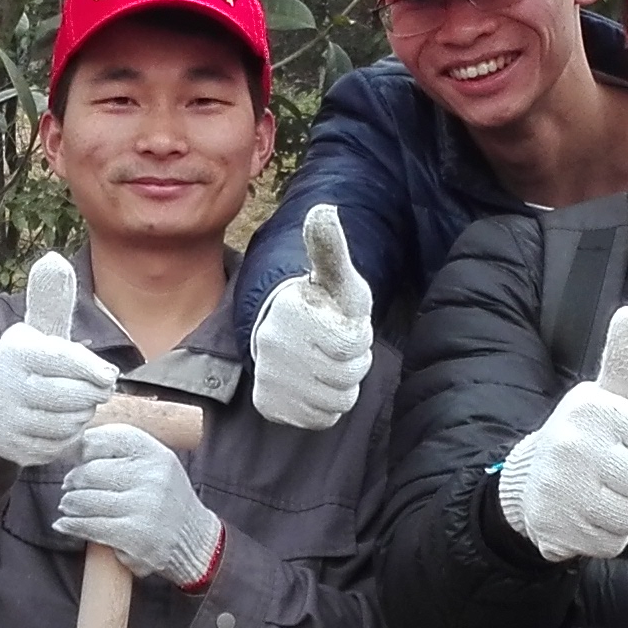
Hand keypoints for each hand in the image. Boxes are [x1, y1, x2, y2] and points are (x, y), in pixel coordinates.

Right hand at [0, 255, 116, 466]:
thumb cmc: (30, 361)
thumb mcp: (38, 328)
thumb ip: (51, 298)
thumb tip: (53, 259)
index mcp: (17, 351)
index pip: (66, 360)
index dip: (93, 369)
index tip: (108, 374)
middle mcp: (9, 385)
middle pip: (74, 396)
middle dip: (92, 394)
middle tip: (93, 388)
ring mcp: (11, 420)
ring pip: (70, 422)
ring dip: (82, 414)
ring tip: (74, 402)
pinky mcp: (18, 448)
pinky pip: (61, 445)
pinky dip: (68, 435)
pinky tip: (60, 421)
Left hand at [52, 418, 221, 585]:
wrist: (194, 540)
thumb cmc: (165, 498)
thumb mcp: (155, 465)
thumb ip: (123, 453)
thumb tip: (74, 446)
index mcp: (156, 454)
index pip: (106, 440)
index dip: (84, 448)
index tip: (75, 456)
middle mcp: (152, 478)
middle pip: (90, 472)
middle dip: (74, 480)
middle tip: (69, 486)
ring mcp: (143, 507)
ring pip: (85, 500)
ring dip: (70, 504)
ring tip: (68, 505)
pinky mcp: (134, 536)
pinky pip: (89, 526)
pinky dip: (71, 526)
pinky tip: (65, 525)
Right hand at [246, 205, 373, 430]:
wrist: (284, 332)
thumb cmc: (323, 303)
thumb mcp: (335, 277)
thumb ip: (331, 249)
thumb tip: (323, 209)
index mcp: (291, 311)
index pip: (351, 344)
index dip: (357, 338)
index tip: (345, 325)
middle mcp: (272, 346)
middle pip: (346, 375)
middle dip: (352, 363)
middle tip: (336, 347)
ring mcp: (270, 378)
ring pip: (337, 399)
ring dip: (341, 385)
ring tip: (327, 364)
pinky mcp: (271, 406)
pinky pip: (321, 418)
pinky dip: (326, 406)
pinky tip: (316, 386)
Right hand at [494, 306, 627, 561]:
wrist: (526, 482)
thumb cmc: (585, 437)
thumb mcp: (606, 397)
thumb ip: (626, 360)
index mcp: (595, 410)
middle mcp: (575, 445)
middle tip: (620, 477)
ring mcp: (562, 488)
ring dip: (627, 514)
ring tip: (602, 495)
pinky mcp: (555, 526)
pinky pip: (613, 543)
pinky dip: (606, 536)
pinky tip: (586, 516)